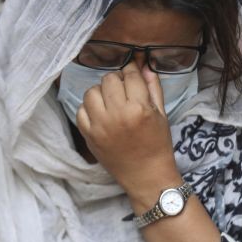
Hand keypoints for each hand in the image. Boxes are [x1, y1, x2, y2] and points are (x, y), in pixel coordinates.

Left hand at [76, 61, 182, 209]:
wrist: (147, 176)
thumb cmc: (158, 145)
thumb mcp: (162, 114)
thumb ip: (153, 87)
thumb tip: (144, 65)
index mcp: (139, 108)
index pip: (130, 75)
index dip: (132, 69)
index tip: (132, 71)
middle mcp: (117, 115)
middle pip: (108, 79)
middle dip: (117, 80)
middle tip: (123, 89)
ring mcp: (100, 126)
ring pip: (91, 92)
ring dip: (101, 92)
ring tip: (110, 100)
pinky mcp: (89, 136)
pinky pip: (80, 110)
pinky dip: (89, 108)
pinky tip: (100, 113)